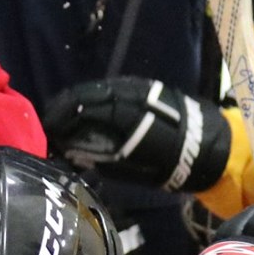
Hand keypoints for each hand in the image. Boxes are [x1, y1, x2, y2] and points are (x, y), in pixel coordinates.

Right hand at [42, 77, 231, 193]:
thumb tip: (72, 149)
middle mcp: (130, 97)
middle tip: (51, 120)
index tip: (48, 128)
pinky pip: (113, 88)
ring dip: (79, 99)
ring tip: (65, 114)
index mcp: (125, 118)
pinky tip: (88, 107)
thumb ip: (99, 156)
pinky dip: (96, 97)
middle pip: (88, 95)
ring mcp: (138, 88)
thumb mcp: (130, 168)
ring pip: (100, 89)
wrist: (205, 147)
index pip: (83, 110)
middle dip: (66, 106)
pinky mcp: (145, 86)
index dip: (62, 117)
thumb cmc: (168, 165)